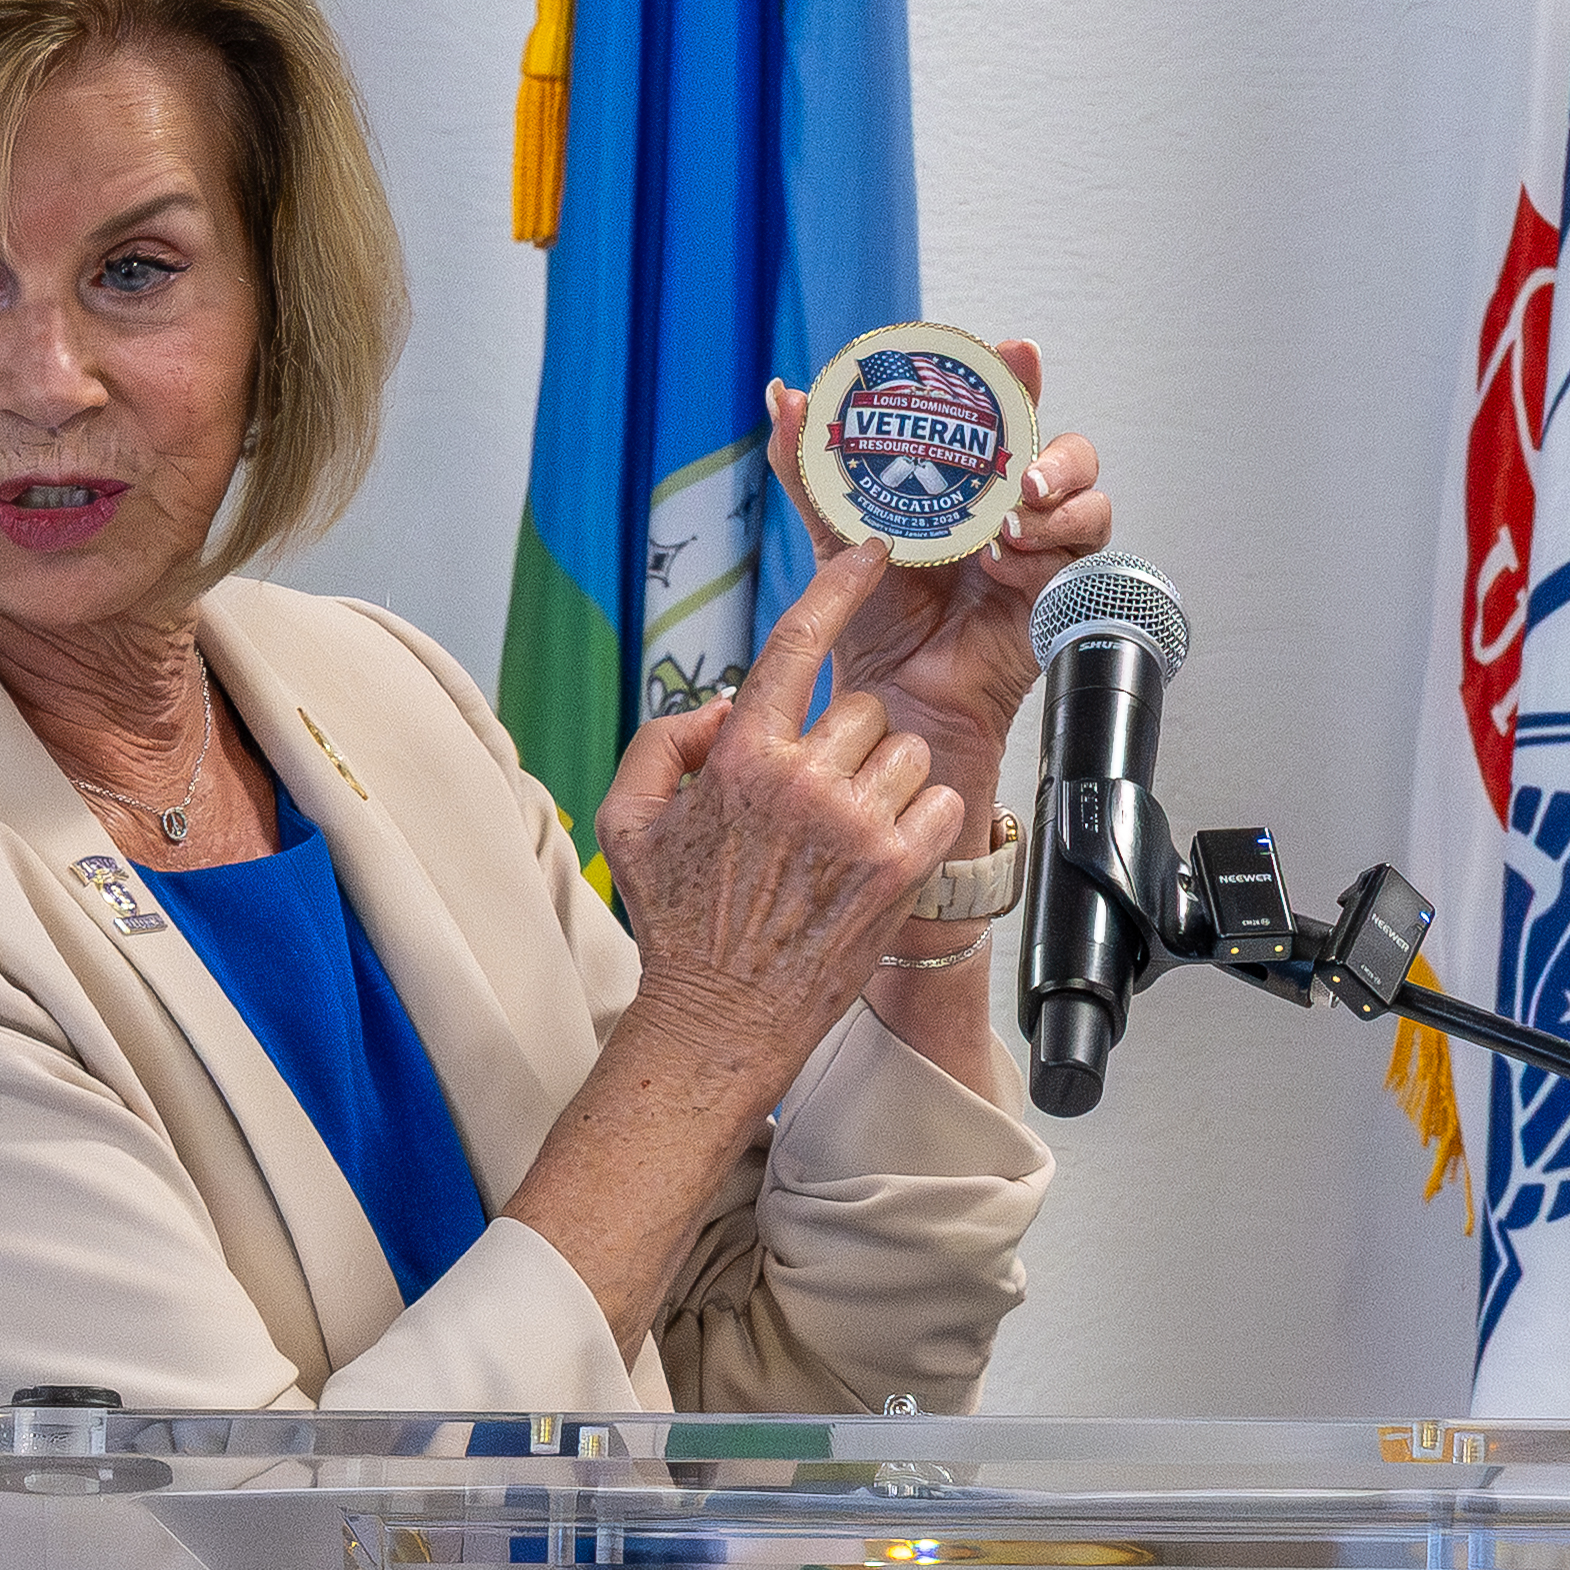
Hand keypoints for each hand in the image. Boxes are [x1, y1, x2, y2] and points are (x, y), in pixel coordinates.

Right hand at [597, 540, 964, 1104]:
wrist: (723, 1016)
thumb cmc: (677, 920)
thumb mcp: (629, 818)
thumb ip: (666, 739)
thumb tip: (728, 705)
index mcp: (739, 756)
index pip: (796, 642)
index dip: (837, 586)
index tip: (870, 553)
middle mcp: (802, 780)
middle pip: (860, 709)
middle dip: (843, 743)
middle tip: (815, 800)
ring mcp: (857, 823)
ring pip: (905, 750)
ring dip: (884, 781)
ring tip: (846, 832)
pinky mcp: (901, 866)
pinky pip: (940, 800)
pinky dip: (919, 820)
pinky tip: (878, 854)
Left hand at [766, 339, 1110, 768]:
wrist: (892, 696)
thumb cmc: (873, 623)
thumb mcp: (835, 536)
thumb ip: (810, 470)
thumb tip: (784, 397)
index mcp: (969, 488)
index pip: (1007, 419)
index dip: (1019, 380)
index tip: (1018, 353)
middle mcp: (1013, 513)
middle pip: (1066, 454)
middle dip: (1056, 452)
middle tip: (1021, 472)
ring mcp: (1042, 553)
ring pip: (1088, 501)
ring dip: (1058, 505)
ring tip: (1010, 525)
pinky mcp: (1057, 596)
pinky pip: (1078, 561)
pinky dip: (1043, 558)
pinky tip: (1004, 570)